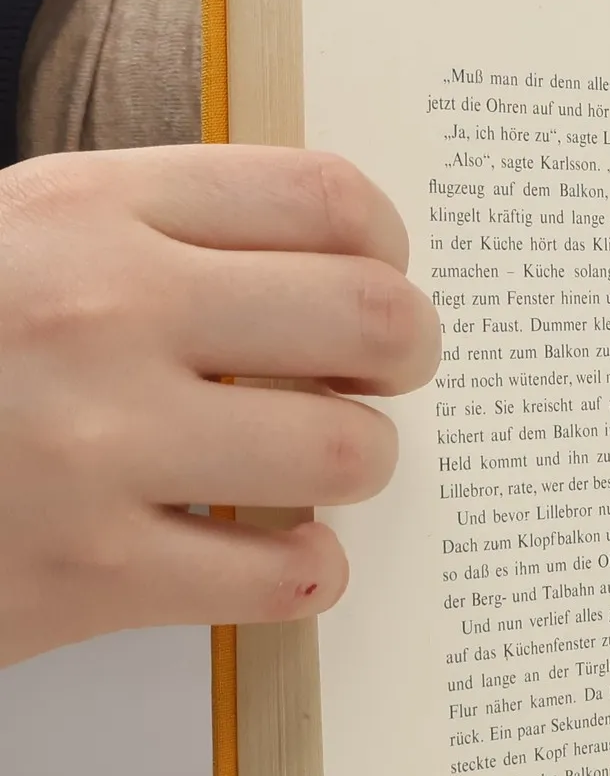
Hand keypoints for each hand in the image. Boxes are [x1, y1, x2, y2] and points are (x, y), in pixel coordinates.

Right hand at [0, 146, 438, 666]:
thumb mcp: (22, 241)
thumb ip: (162, 237)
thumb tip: (346, 266)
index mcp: (87, 208)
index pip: (327, 200)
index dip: (388, 254)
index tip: (379, 287)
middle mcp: (98, 310)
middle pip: (373, 321)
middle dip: (404, 361)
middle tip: (378, 383)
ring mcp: (91, 446)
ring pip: (348, 454)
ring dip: (353, 471)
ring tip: (304, 475)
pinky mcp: (86, 574)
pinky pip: (290, 575)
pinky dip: (306, 572)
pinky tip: (269, 556)